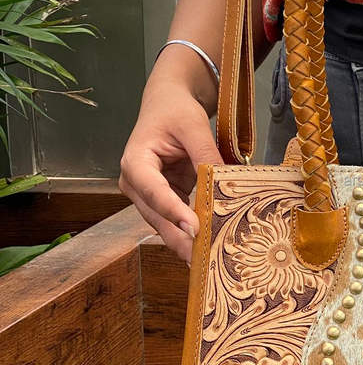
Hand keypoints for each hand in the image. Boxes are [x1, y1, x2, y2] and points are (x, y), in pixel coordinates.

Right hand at [119, 76, 222, 263]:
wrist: (168, 104)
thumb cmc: (175, 111)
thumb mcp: (193, 125)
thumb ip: (206, 153)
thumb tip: (225, 181)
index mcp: (135, 162)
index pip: (153, 192)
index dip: (174, 211)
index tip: (194, 229)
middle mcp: (136, 184)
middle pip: (157, 216)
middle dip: (180, 238)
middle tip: (203, 258)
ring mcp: (149, 195)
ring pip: (166, 224)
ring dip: (186, 241)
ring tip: (209, 259)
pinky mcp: (165, 199)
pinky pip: (178, 219)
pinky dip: (193, 231)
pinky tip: (211, 244)